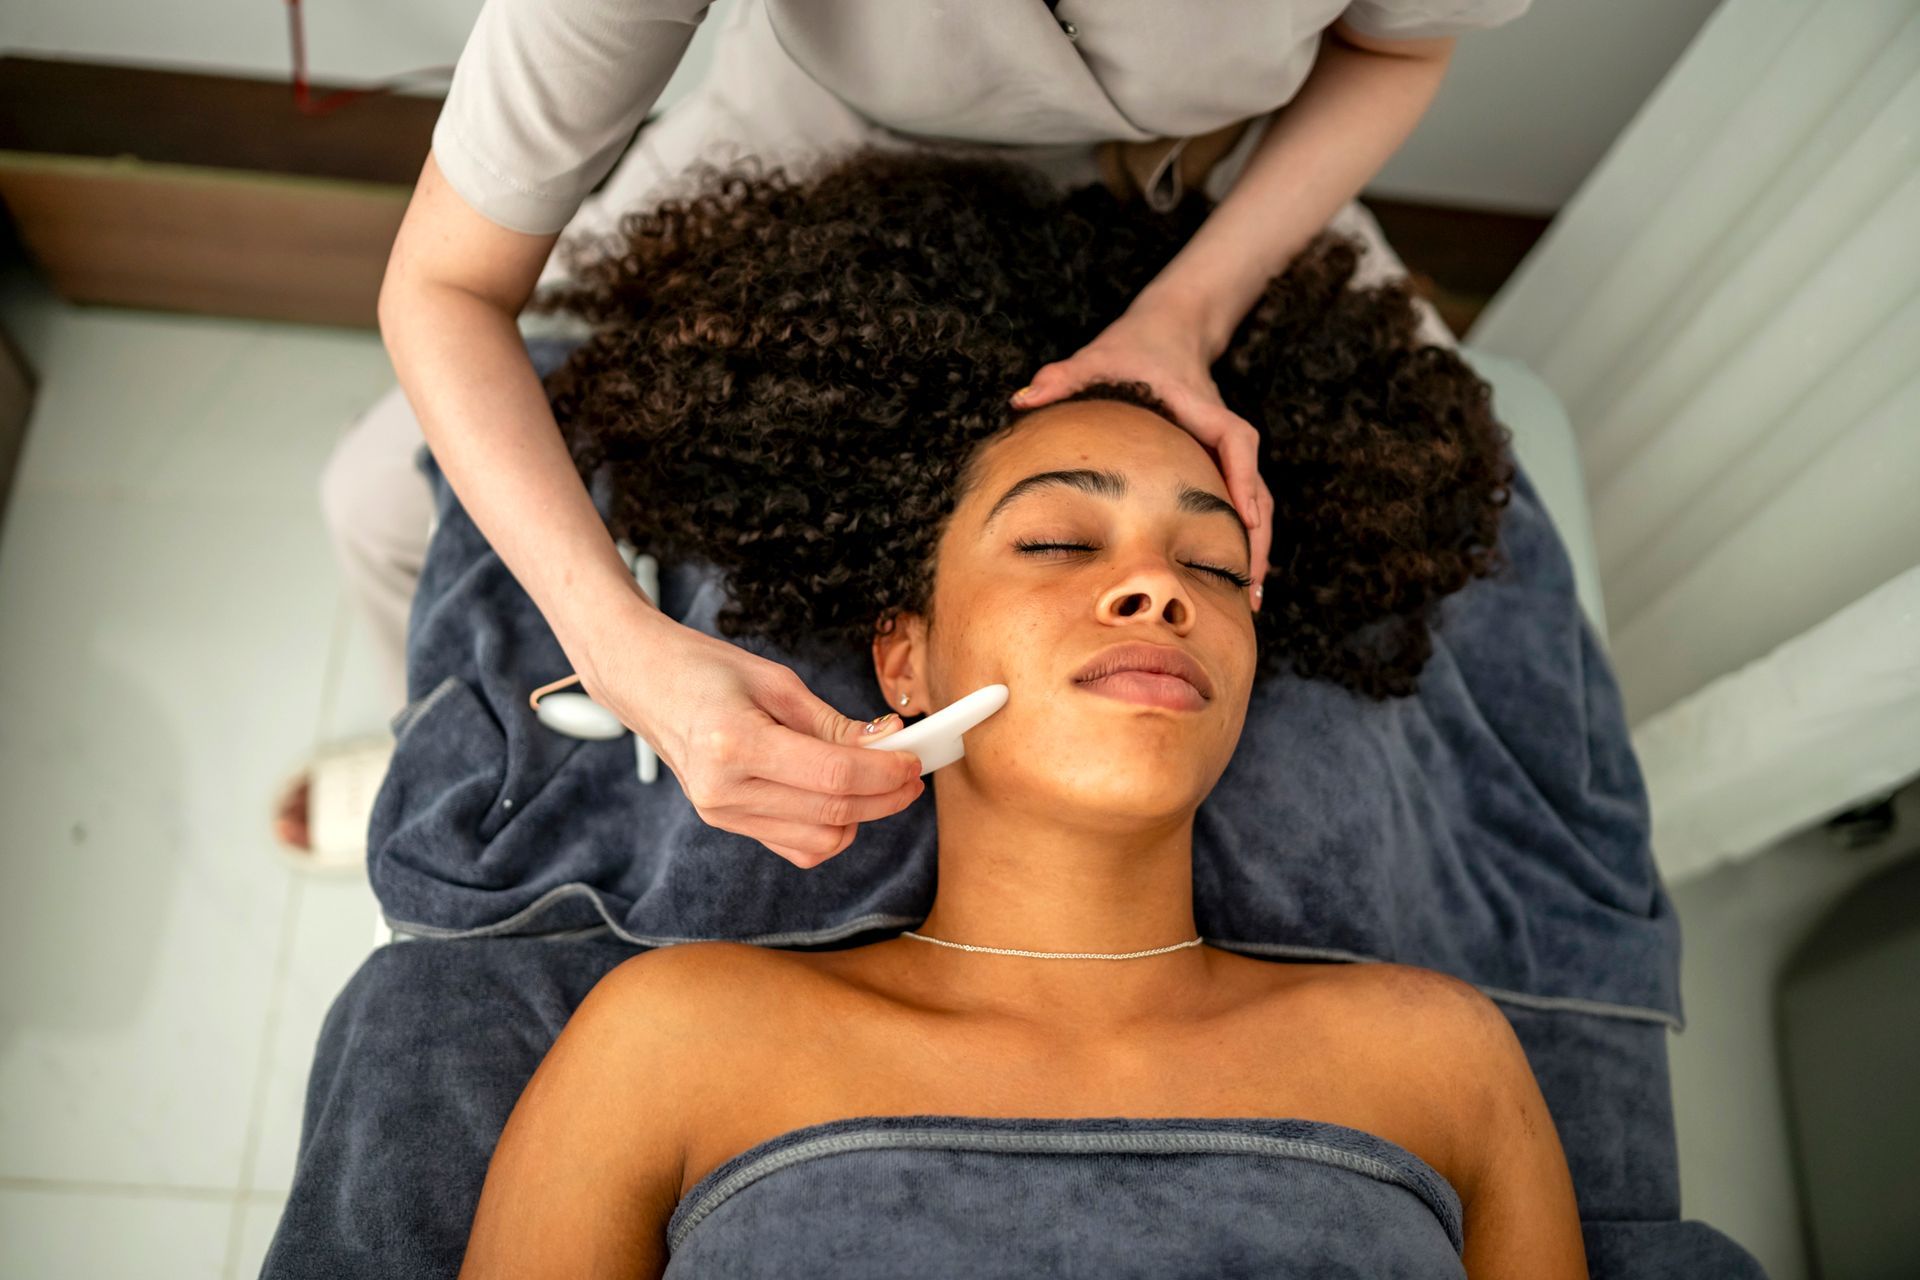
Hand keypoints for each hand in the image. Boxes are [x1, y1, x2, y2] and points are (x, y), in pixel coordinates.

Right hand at [573, 604, 924, 868]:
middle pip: (832, 813)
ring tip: (880, 781)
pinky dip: (830, 829)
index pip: (832, 775)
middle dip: (884, 796)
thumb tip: (889, 743)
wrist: (645, 684)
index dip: (884, 772)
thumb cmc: (706, 670)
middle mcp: (723, 791)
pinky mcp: (725, 825)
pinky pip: (796, 847)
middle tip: (912, 773)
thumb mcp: (775, 682)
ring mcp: (721, 815)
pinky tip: (841, 798)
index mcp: (732, 744)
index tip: (914, 758)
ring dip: (862, 815)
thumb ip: (832, 723)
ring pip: (819, 840)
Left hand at [1010, 306, 1271, 609]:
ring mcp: (1222, 452)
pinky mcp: (1218, 464)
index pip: (1234, 441)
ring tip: (1249, 599)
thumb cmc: (1131, 349)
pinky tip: (1233, 578)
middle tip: (1250, 587)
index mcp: (1199, 408)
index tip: (1245, 517)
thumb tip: (1023, 400)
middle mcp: (1220, 433)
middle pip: (1257, 487)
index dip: (1243, 479)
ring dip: (1256, 547)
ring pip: (1255, 502)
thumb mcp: (1095, 359)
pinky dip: (1243, 540)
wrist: (1166, 331)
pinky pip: (1241, 504)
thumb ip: (1062, 378)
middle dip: (1258, 536)